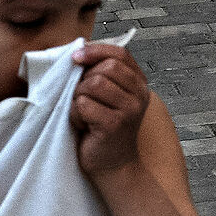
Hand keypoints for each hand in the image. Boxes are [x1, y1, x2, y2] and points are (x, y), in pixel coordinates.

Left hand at [70, 42, 149, 177]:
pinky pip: (83, 105)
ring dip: (79, 96)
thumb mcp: (110, 96)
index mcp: (139, 83)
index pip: (120, 53)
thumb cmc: (105, 128)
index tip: (77, 56)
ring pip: (93, 84)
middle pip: (106, 68)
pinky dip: (75, 113)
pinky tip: (83, 125)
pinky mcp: (113, 125)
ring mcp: (129, 111)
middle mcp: (139, 95)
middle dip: (85, 79)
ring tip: (83, 112)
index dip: (96, 50)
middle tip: (81, 96)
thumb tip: (80, 51)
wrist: (114, 165)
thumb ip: (103, 74)